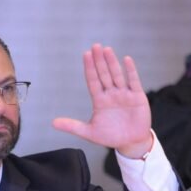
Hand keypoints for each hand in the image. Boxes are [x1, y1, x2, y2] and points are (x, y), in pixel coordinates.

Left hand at [53, 44, 152, 158]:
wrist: (130, 143)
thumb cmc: (111, 137)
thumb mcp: (89, 132)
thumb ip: (72, 126)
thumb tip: (53, 123)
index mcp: (100, 101)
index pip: (93, 81)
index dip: (89, 68)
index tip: (86, 55)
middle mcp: (111, 94)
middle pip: (104, 74)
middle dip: (99, 61)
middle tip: (95, 46)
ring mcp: (124, 94)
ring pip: (117, 75)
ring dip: (112, 63)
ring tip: (107, 50)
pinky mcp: (137, 97)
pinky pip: (133, 82)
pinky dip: (130, 71)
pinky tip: (126, 60)